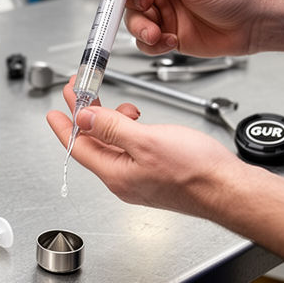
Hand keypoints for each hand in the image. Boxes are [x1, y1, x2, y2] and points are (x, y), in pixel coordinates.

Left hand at [45, 78, 242, 215]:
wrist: (229, 190)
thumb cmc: (195, 172)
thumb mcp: (145, 141)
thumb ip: (112, 128)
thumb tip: (83, 119)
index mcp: (116, 174)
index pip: (78, 148)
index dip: (64, 126)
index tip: (54, 110)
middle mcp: (124, 180)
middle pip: (94, 145)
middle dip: (86, 117)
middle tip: (80, 93)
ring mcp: (140, 179)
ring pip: (113, 146)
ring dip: (110, 122)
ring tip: (117, 105)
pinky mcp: (156, 175)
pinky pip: (130, 150)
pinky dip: (128, 131)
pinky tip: (138, 122)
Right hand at [85, 0, 269, 56]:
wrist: (256, 22)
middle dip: (128, 10)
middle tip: (139, 18)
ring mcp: (164, 10)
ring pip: (134, 21)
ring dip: (142, 30)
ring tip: (158, 34)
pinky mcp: (169, 33)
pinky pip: (146, 41)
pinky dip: (153, 44)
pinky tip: (170, 41)